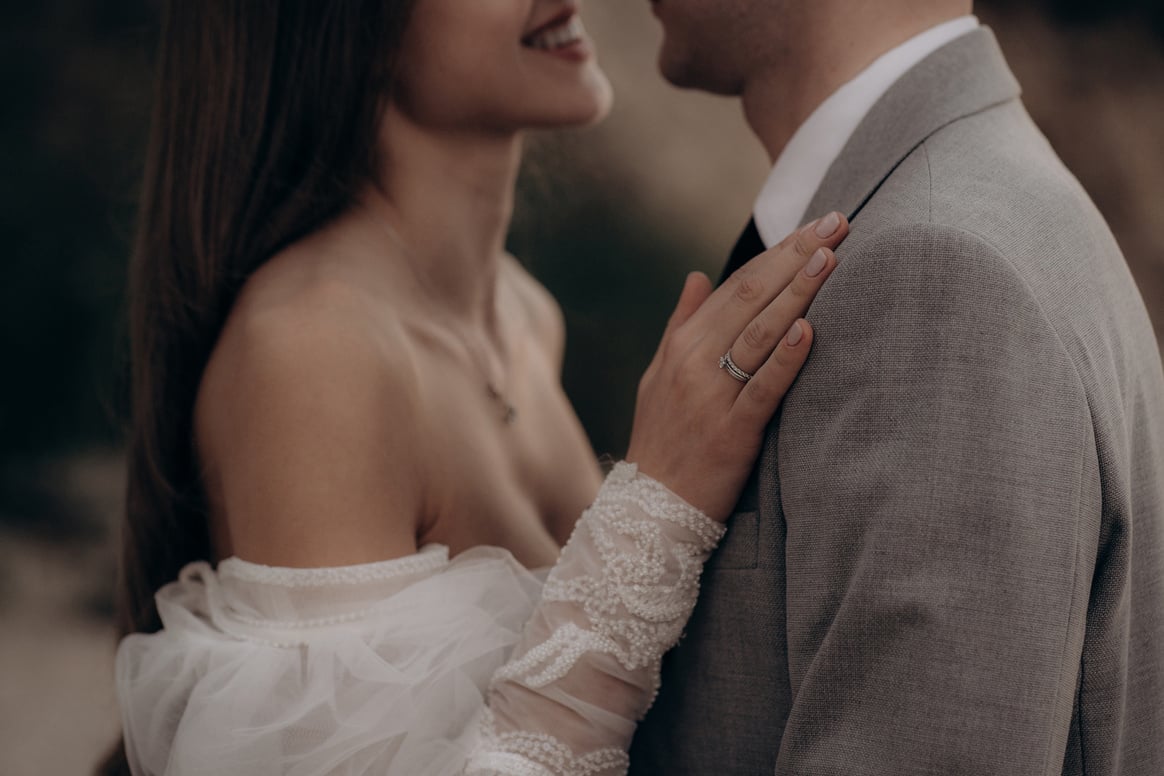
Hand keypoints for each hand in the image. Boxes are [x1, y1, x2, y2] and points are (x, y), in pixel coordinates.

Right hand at [626, 212, 848, 520]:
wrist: (651, 506)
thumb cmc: (662, 438)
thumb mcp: (659, 374)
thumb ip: (681, 323)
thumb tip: (698, 275)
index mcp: (682, 344)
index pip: (737, 285)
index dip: (779, 252)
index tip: (816, 225)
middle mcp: (693, 362)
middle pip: (751, 297)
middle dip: (796, 256)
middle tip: (837, 223)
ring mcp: (711, 396)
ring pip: (759, 334)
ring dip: (796, 294)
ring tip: (830, 260)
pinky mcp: (732, 432)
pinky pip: (762, 389)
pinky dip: (785, 359)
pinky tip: (808, 330)